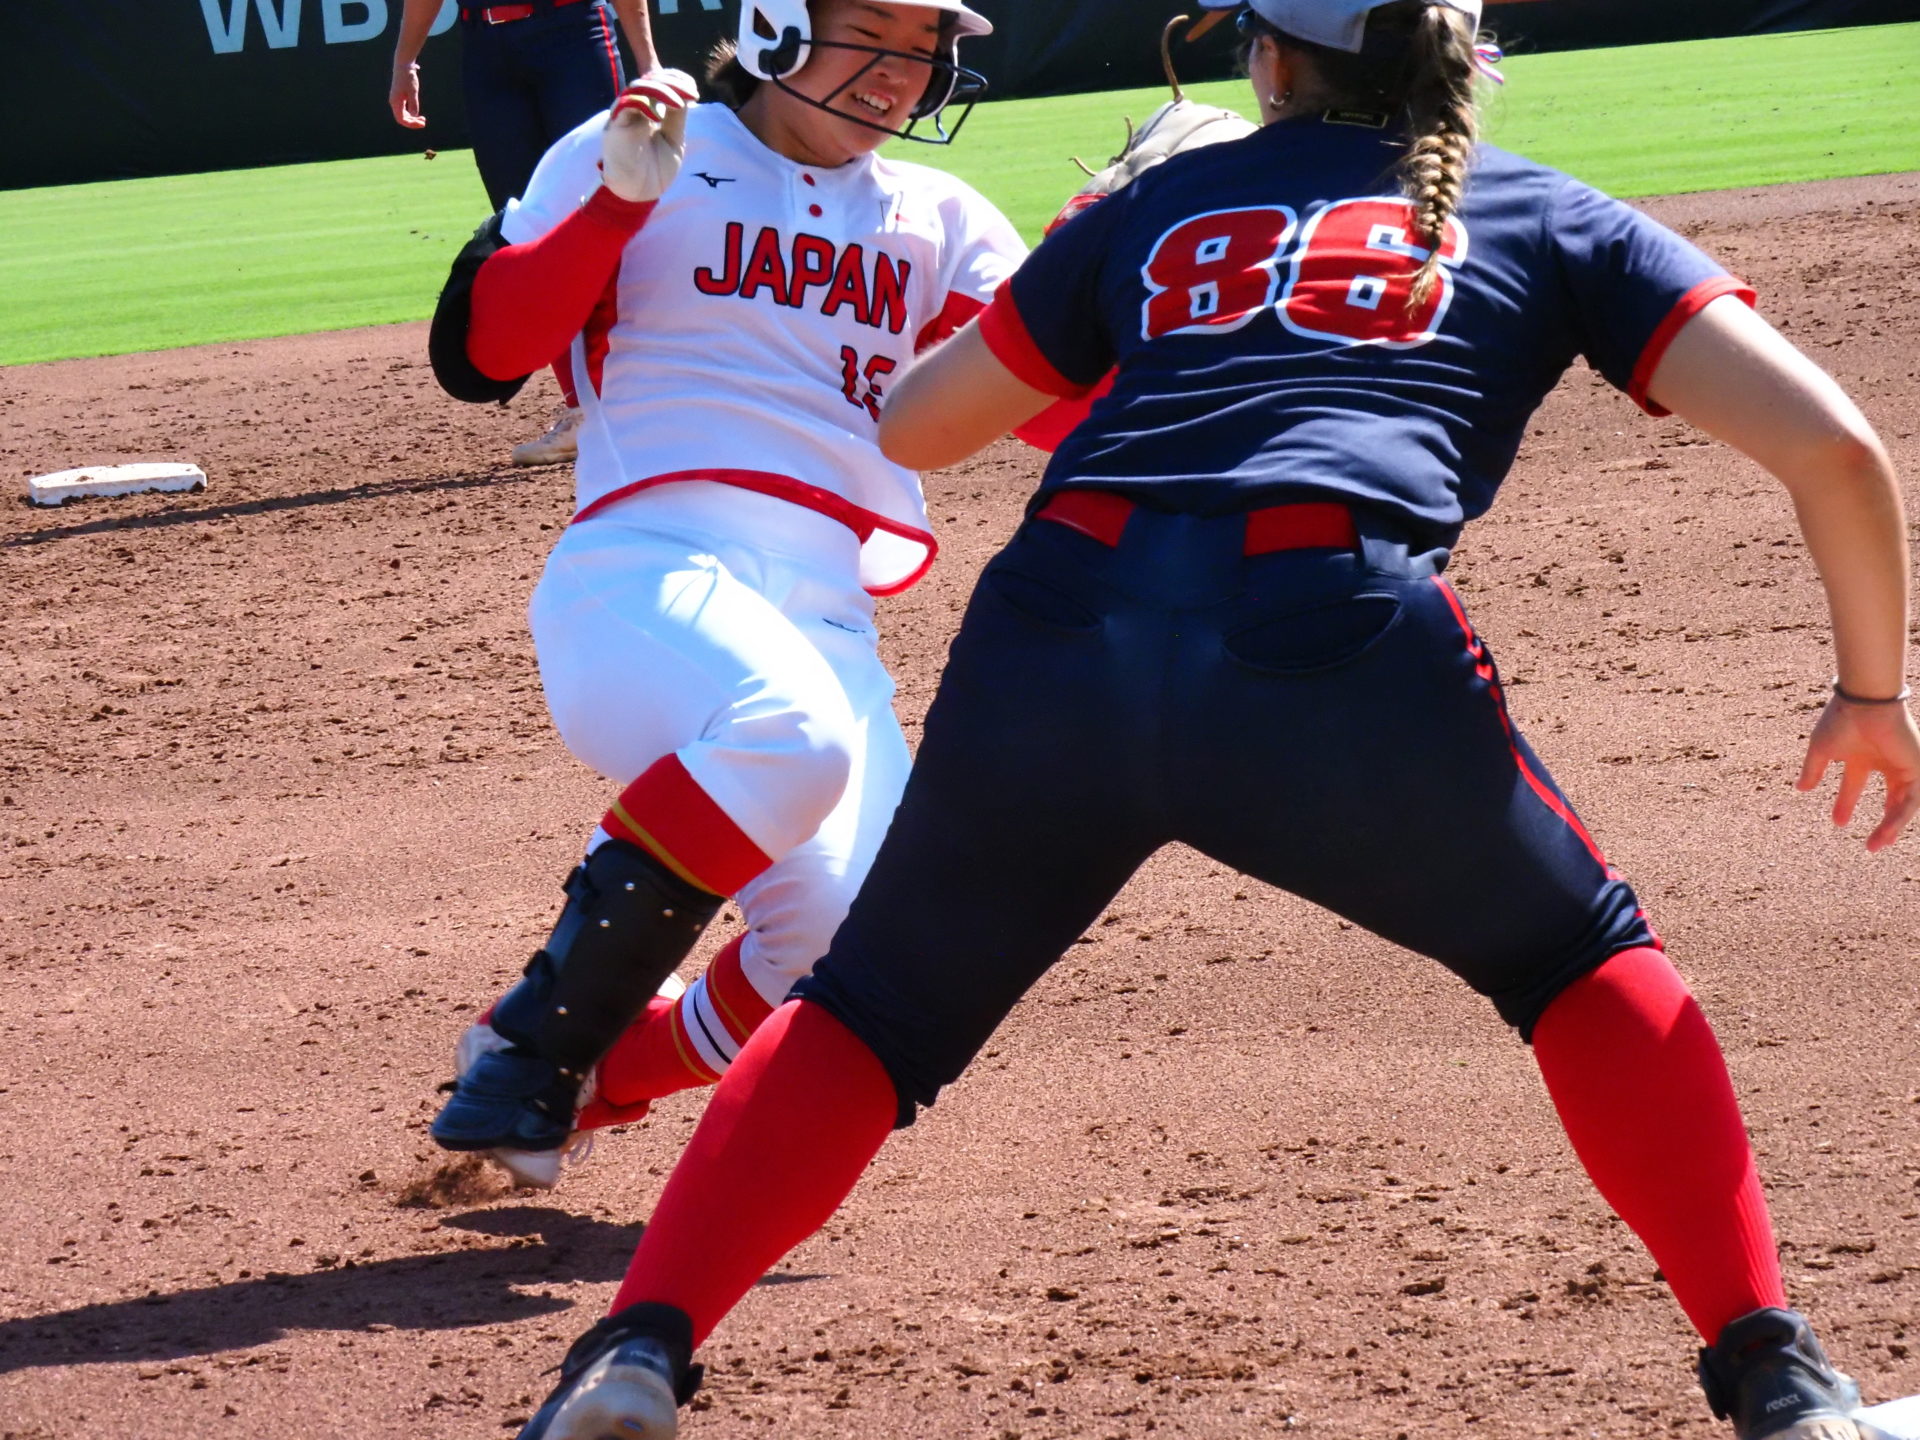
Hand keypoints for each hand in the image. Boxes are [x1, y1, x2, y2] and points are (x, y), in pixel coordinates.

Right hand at [391, 61, 425, 127]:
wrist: (403, 66)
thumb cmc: (408, 78)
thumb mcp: (413, 91)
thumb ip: (413, 104)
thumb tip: (414, 116)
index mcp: (395, 102)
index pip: (402, 120)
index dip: (412, 124)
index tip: (422, 123)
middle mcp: (394, 102)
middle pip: (402, 119)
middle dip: (413, 122)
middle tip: (424, 122)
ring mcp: (395, 100)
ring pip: (403, 115)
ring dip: (412, 119)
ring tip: (423, 119)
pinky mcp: (399, 98)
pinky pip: (403, 111)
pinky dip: (411, 114)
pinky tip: (418, 114)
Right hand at [601, 70, 697, 203]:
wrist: (641, 193)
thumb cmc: (656, 168)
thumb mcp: (674, 138)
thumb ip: (677, 115)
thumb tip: (685, 91)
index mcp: (648, 107)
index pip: (655, 77)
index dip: (672, 74)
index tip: (692, 88)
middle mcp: (634, 106)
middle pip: (650, 78)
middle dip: (672, 80)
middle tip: (691, 93)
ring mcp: (624, 114)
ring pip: (639, 87)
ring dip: (662, 90)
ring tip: (679, 103)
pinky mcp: (616, 125)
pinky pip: (627, 104)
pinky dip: (644, 103)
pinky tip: (658, 116)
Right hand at [1796, 694, 1919, 851]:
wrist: (1865, 703)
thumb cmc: (1842, 720)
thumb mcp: (1821, 749)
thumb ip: (1813, 770)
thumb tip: (1801, 789)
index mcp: (1862, 754)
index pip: (1855, 783)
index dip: (1846, 803)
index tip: (1838, 823)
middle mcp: (1885, 761)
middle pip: (1889, 798)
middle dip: (1882, 822)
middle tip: (1872, 845)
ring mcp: (1903, 764)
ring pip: (1903, 802)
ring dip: (1892, 825)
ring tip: (1878, 845)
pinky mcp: (1916, 767)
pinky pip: (1912, 799)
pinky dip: (1900, 816)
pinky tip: (1889, 831)